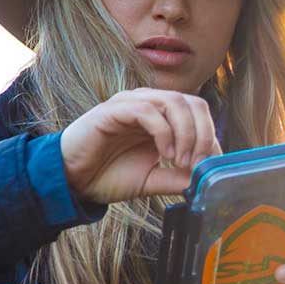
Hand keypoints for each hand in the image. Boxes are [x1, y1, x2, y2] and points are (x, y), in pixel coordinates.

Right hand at [59, 89, 219, 203]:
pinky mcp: (113, 110)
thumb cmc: (109, 176)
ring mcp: (131, 104)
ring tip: (181, 161)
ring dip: (186, 133)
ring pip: (174, 102)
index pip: (199, 113)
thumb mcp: (153, 180)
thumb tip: (207, 180)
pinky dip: (163, 132)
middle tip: (199, 163)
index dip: (211, 137)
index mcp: (162, 117)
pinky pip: (147, 111)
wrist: (72, 181)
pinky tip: (165, 154)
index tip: (212, 165)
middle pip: (193, 103)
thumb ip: (179, 178)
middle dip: (203, 134)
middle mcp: (149, 104)